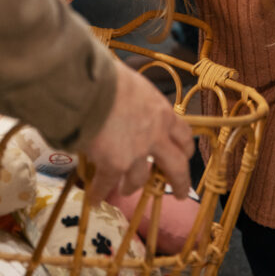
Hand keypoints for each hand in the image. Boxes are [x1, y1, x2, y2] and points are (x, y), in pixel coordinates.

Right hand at [83, 58, 193, 204]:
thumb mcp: (134, 85)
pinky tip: (95, 199)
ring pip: (140, 179)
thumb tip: (126, 104)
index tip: (185, 156)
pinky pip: (106, 183)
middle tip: (178, 193)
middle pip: (176, 166)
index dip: (185, 149)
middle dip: (178, 182)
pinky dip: (100, 192)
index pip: (183, 135)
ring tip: (125, 189)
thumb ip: (138, 101)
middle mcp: (155, 135)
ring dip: (132, 186)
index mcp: (162, 112)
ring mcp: (136, 153)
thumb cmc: (108, 76)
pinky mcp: (114, 164)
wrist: (89, 86)